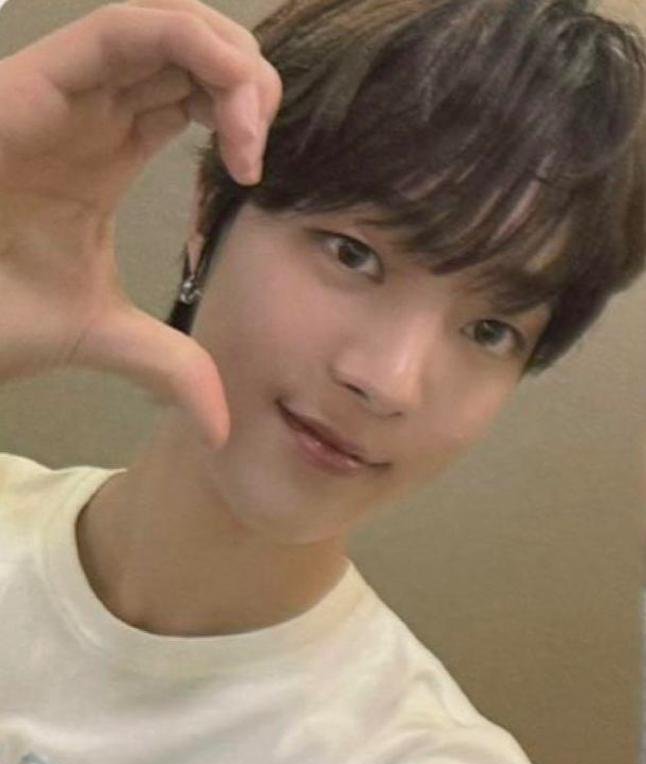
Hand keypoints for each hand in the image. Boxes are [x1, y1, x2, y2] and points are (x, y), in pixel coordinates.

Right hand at [0, 0, 282, 448]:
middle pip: (192, 48)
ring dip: (231, 60)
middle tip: (261, 142)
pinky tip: (226, 105)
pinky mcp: (37, 79)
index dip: (242, 112)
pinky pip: (124, 28)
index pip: (192, 95)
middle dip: (248, 79)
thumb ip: (168, 365)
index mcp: (107, 151)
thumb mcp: (102, 336)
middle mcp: (92, 110)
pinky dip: (190, 45)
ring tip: (251, 125)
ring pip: (168, 24)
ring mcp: (66, 90)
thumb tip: (220, 428)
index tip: (256, 176)